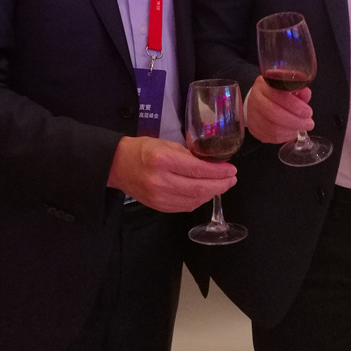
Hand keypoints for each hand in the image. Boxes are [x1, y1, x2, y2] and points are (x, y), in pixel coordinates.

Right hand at [107, 136, 236, 212]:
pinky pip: (185, 206)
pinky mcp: (158, 206)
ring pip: (194, 200)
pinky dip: (199, 200)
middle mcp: (161, 181)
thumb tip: (212, 164)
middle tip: (232, 179)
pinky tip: (206, 193)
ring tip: (222, 185)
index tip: (232, 169)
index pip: (198, 170)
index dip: (218, 172)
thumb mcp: (166, 144)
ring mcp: (159, 197)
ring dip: (212, 193)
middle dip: (220, 185)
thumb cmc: (142, 150)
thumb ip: (189, 155)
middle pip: (199, 188)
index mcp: (163, 161)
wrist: (118, 165)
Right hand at [246, 74, 313, 143]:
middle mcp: (255, 99)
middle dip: (295, 121)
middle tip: (308, 124)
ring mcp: (252, 115)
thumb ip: (298, 89)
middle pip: (274, 113)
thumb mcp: (287, 87)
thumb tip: (305, 93)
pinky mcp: (253, 128)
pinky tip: (291, 132)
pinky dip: (284, 137)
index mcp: (263, 85)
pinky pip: (270, 137)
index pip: (278, 96)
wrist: (259, 101)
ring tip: (301, 128)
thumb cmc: (276, 93)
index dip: (294, 105)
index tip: (308, 112)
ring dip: (291, 130)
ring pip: (272, 128)